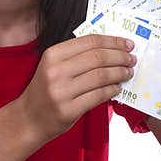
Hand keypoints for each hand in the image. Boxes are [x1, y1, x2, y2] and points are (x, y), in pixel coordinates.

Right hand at [16, 34, 136, 142]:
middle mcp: (55, 71)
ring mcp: (61, 92)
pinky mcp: (68, 110)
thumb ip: (77, 57)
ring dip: (119, 73)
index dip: (113, 41)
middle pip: (98, 57)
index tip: (127, 44)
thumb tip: (111, 48)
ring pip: (101, 76)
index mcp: (53, 55)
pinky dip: (112, 90)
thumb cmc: (45, 91)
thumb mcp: (54, 67)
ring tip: (128, 72)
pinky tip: (117, 87)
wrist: (28, 119)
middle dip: (120, 57)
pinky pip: (98, 96)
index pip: (90, 42)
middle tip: (131, 59)